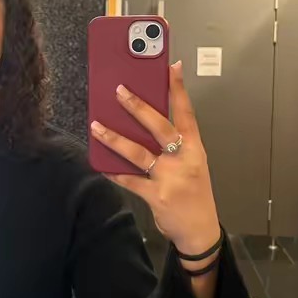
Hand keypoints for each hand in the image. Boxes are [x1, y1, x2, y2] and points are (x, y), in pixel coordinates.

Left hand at [90, 61, 220, 255]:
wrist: (200, 230)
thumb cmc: (194, 191)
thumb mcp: (192, 162)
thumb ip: (173, 144)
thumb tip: (143, 120)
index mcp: (195, 148)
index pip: (187, 113)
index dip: (179, 90)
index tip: (172, 67)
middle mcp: (184, 160)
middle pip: (159, 127)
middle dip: (138, 107)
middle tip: (120, 90)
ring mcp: (170, 178)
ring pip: (138, 153)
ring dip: (115, 138)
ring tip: (96, 126)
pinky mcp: (156, 196)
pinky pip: (129, 180)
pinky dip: (114, 171)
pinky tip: (100, 163)